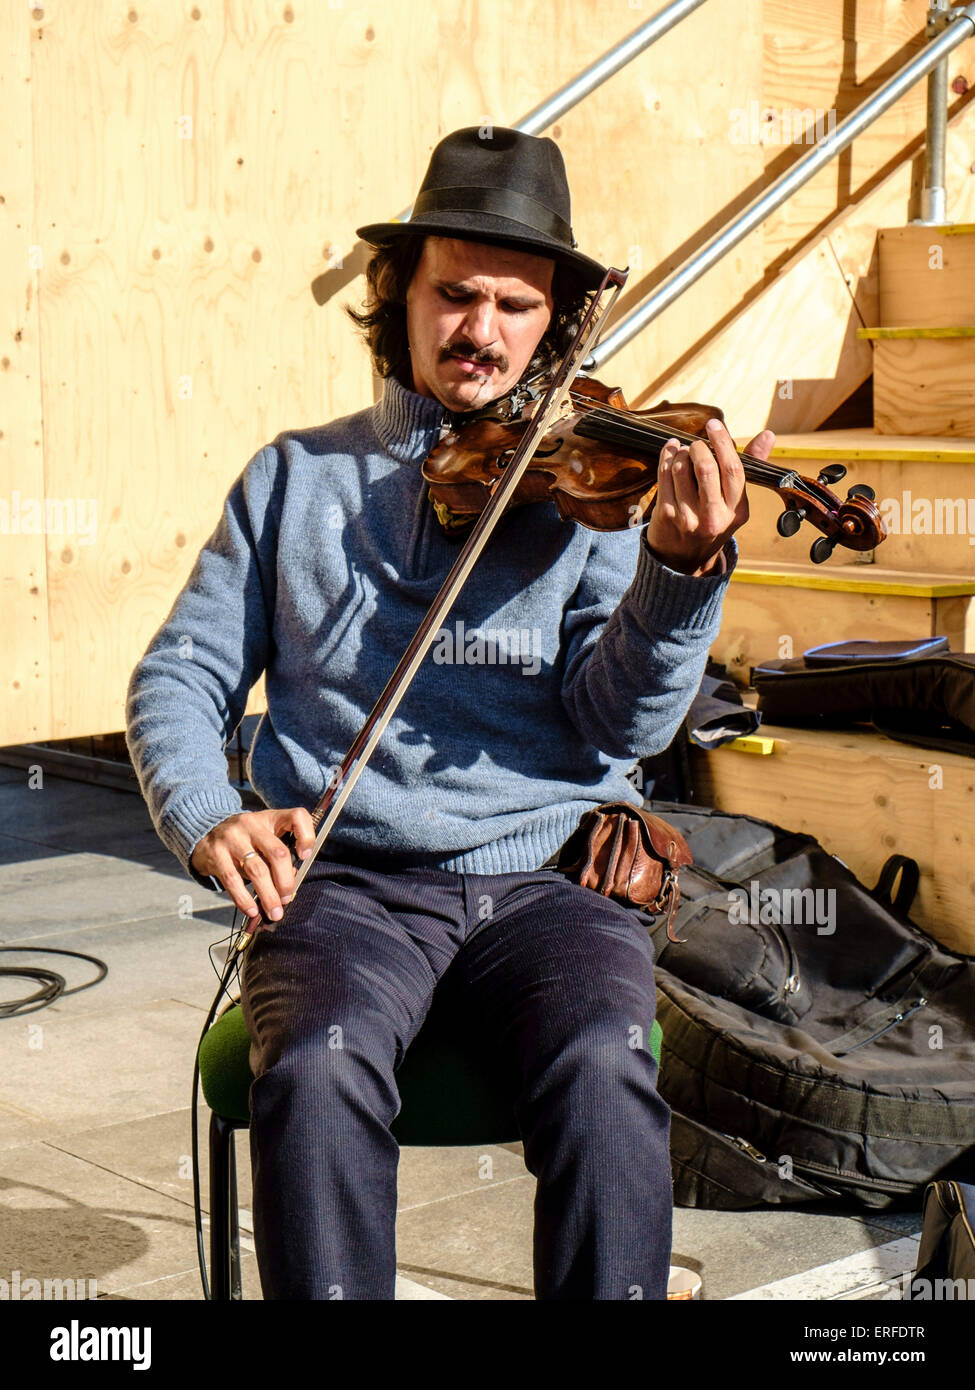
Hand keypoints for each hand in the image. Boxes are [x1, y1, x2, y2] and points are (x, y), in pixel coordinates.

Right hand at [190, 807, 315, 930]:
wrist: (204, 832)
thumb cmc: (244, 839)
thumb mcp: (263, 837)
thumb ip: (278, 854)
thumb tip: (290, 879)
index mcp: (270, 818)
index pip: (297, 816)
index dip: (306, 836)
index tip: (305, 857)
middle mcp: (252, 825)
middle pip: (277, 852)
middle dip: (285, 881)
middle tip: (287, 898)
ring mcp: (232, 838)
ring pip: (256, 870)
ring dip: (268, 895)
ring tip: (274, 912)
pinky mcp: (216, 854)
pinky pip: (233, 880)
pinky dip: (244, 898)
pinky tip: (252, 910)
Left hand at [643, 419, 774, 575]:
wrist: (684, 559)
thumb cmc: (712, 521)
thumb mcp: (735, 501)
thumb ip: (750, 466)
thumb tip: (768, 435)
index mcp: (738, 511)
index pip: (734, 469)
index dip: (723, 441)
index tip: (714, 425)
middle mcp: (715, 517)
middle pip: (707, 468)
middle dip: (699, 447)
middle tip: (697, 443)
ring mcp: (689, 518)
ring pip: (682, 469)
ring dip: (681, 453)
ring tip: (683, 453)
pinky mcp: (667, 516)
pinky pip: (664, 476)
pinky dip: (666, 457)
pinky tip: (670, 454)